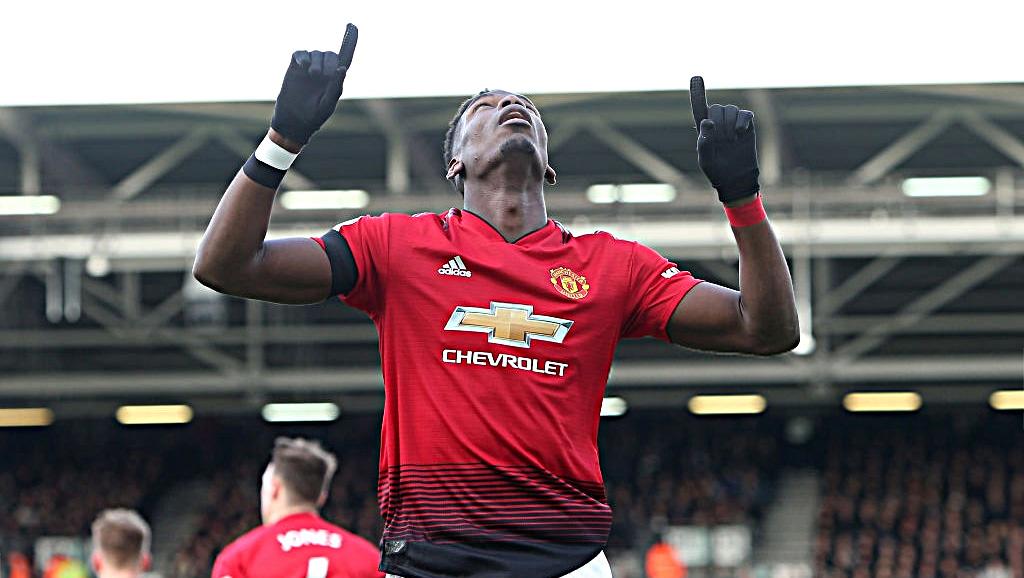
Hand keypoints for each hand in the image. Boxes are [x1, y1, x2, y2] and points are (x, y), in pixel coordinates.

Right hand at [271, 24, 358, 145]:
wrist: (293, 121)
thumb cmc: (314, 116)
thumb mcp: (328, 103)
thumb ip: (336, 86)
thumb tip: (342, 68)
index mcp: (335, 78)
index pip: (345, 57)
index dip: (350, 41)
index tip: (352, 26)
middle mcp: (323, 71)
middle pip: (329, 54)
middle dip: (327, 61)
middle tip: (320, 75)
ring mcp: (309, 68)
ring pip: (315, 53)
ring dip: (316, 61)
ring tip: (312, 74)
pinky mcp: (295, 67)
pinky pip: (300, 53)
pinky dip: (302, 56)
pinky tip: (302, 65)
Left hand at [690, 76, 759, 203]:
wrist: (736, 179)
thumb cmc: (717, 170)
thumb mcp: (706, 159)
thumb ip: (704, 141)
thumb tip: (707, 121)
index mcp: (705, 128)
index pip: (700, 107)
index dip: (698, 92)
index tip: (696, 77)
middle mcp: (718, 122)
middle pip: (717, 108)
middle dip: (718, 122)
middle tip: (722, 141)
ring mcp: (733, 123)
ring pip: (730, 109)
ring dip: (729, 124)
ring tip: (730, 141)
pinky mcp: (747, 126)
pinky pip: (745, 114)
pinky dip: (741, 121)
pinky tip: (739, 133)